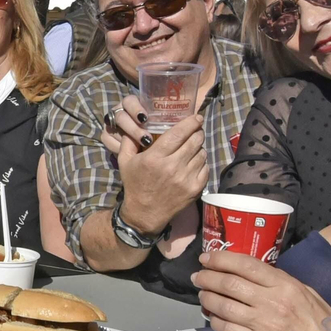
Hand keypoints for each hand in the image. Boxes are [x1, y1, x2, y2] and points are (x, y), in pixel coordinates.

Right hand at [102, 98, 206, 235]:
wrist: (144, 213)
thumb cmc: (135, 184)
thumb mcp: (125, 161)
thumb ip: (129, 141)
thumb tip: (137, 124)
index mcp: (155, 157)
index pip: (179, 133)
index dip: (191, 122)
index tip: (196, 117)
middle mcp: (172, 166)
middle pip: (194, 140)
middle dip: (197, 132)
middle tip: (195, 130)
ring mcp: (186, 178)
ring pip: (202, 153)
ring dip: (199, 147)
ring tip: (193, 148)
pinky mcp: (195, 188)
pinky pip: (205, 167)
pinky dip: (201, 162)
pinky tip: (193, 162)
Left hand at [190, 251, 330, 330]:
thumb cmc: (321, 324)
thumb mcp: (307, 294)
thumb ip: (281, 283)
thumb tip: (255, 274)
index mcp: (285, 285)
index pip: (245, 265)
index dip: (221, 259)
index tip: (207, 257)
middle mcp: (271, 302)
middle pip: (229, 284)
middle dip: (207, 277)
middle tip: (198, 277)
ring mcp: (262, 324)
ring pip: (223, 306)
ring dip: (207, 298)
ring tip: (202, 295)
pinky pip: (227, 329)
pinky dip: (215, 321)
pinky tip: (213, 317)